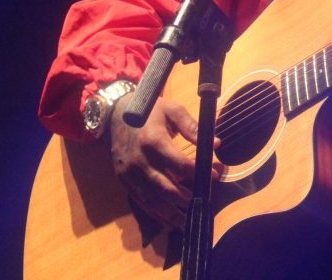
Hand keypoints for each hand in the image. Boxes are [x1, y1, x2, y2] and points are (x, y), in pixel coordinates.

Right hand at [108, 96, 221, 230]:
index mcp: (153, 141)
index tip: (214, 176)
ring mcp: (130, 174)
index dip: (198, 172)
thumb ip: (193, 127)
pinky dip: (156, 214)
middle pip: (166, 187)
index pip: (179, 164)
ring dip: (172, 214)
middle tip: (204, 202)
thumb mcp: (172, 110)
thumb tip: (216, 143)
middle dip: (187, 199)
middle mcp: (140, 161)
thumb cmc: (149, 112)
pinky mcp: (124, 181)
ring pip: (153, 200)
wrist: (114, 115)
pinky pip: (141, 202)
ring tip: (190, 222)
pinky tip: (170, 222)